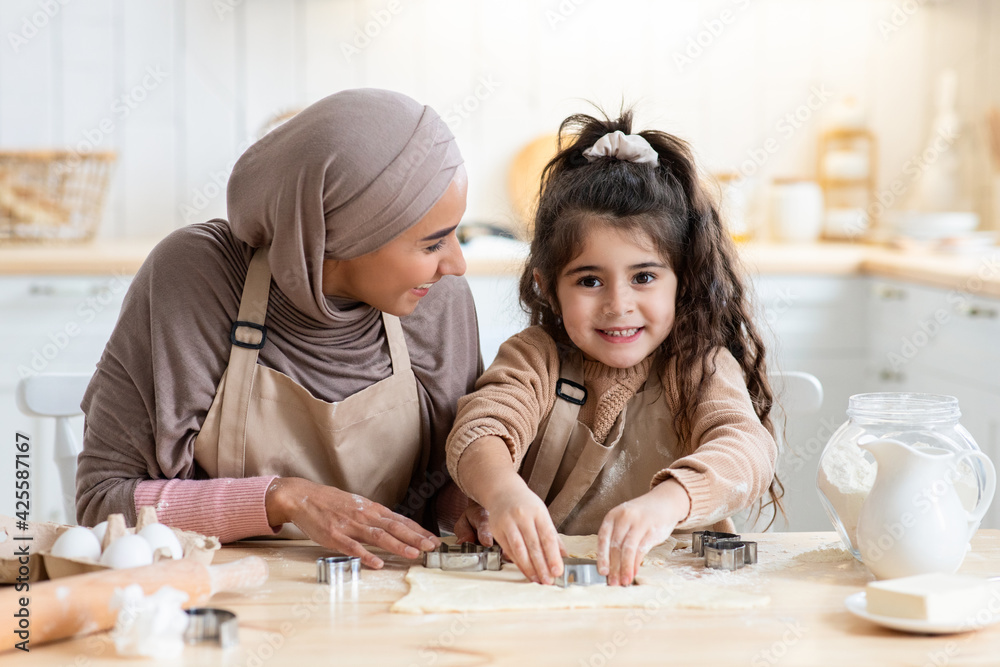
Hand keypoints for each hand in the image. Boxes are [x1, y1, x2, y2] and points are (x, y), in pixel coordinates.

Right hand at [265, 477, 439, 568]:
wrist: (302, 497)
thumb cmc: (330, 502)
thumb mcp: (357, 505)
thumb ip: (374, 516)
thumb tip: (394, 526)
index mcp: (371, 509)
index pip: (400, 520)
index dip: (418, 530)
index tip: (433, 538)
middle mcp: (364, 515)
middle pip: (394, 527)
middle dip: (415, 537)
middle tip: (432, 546)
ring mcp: (349, 525)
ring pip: (378, 536)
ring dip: (398, 545)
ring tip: (413, 554)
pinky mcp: (334, 535)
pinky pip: (352, 547)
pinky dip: (365, 555)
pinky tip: (377, 563)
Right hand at [455, 435, 564, 583]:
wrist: (502, 491)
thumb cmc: (526, 504)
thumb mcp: (542, 514)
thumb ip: (553, 536)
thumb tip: (564, 556)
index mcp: (538, 512)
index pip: (547, 537)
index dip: (553, 556)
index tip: (558, 571)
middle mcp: (522, 516)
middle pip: (534, 545)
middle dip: (542, 566)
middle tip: (549, 581)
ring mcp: (508, 523)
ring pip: (519, 549)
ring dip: (529, 567)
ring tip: (537, 579)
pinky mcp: (497, 530)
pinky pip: (509, 550)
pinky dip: (518, 563)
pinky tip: (526, 571)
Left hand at [597, 479, 689, 585]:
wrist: (664, 502)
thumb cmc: (641, 515)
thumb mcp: (624, 520)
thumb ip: (617, 538)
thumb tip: (610, 565)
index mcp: (613, 516)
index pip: (603, 538)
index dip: (602, 557)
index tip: (602, 572)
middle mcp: (624, 517)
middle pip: (615, 546)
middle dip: (613, 567)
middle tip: (613, 582)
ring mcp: (638, 523)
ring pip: (627, 550)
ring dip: (625, 568)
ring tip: (624, 581)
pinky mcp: (652, 530)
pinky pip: (641, 550)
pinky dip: (636, 563)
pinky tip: (634, 572)